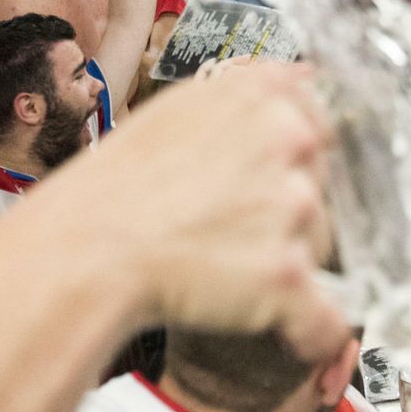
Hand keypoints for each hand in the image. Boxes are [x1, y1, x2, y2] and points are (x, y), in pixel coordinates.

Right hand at [57, 63, 345, 358]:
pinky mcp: (287, 275)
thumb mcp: (181, 107)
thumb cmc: (120, 185)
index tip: (262, 183)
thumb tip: (308, 76)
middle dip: (286, 213)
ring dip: (286, 264)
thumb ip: (250, 93)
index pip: (319, 126)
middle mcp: (289, 139)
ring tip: (223, 270)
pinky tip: (294, 335)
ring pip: (319, 247)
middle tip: (226, 229)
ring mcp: (293, 206)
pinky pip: (326, 316)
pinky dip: (311, 331)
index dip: (289, 164)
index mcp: (265, 93)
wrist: (85, 250)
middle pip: (321, 188)